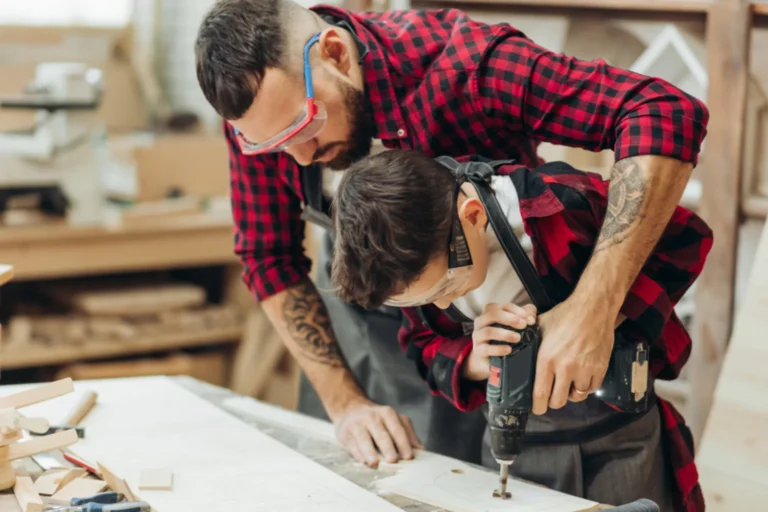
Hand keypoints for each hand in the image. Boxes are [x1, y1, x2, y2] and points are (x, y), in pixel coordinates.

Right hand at [333, 400, 422, 467]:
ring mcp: (358, 424)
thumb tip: (420, 449)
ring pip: (364, 439)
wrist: (350, 409)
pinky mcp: (346, 433)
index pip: (397, 429)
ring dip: (370, 451)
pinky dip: (357, 453)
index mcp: (387, 413)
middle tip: (393, 460)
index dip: (403, 443)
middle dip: (388, 447)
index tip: (408, 456)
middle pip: (382, 434)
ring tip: (375, 463)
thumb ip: (407, 432)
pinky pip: (352, 444)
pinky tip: (362, 461)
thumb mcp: (393, 420)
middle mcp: (372, 417)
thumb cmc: (377, 419)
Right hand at [463, 303, 536, 380]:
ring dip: (504, 334)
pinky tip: (508, 349)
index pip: (503, 306)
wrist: (491, 358)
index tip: (530, 319)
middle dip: (509, 318)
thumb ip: (525, 317)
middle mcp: (482, 322)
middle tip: (523, 325)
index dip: (518, 311)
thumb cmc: (505, 338)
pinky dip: (498, 349)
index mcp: (491, 313)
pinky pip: (486, 348)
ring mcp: (478, 335)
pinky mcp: (478, 350)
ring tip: (517, 338)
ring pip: (487, 331)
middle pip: (492, 314)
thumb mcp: (516, 326)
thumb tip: (531, 317)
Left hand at [533, 297, 614, 414]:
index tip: (537, 408)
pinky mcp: (600, 369)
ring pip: (576, 397)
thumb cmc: (564, 315)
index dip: (538, 406)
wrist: (593, 308)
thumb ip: (531, 342)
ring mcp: (584, 370)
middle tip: (551, 397)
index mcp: (547, 359)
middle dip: (553, 402)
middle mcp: (565, 368)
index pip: (541, 394)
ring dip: (570, 394)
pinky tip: (581, 380)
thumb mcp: (541, 327)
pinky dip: (586, 388)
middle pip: (558, 401)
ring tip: (567, 386)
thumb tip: (520, 348)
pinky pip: (591, 389)